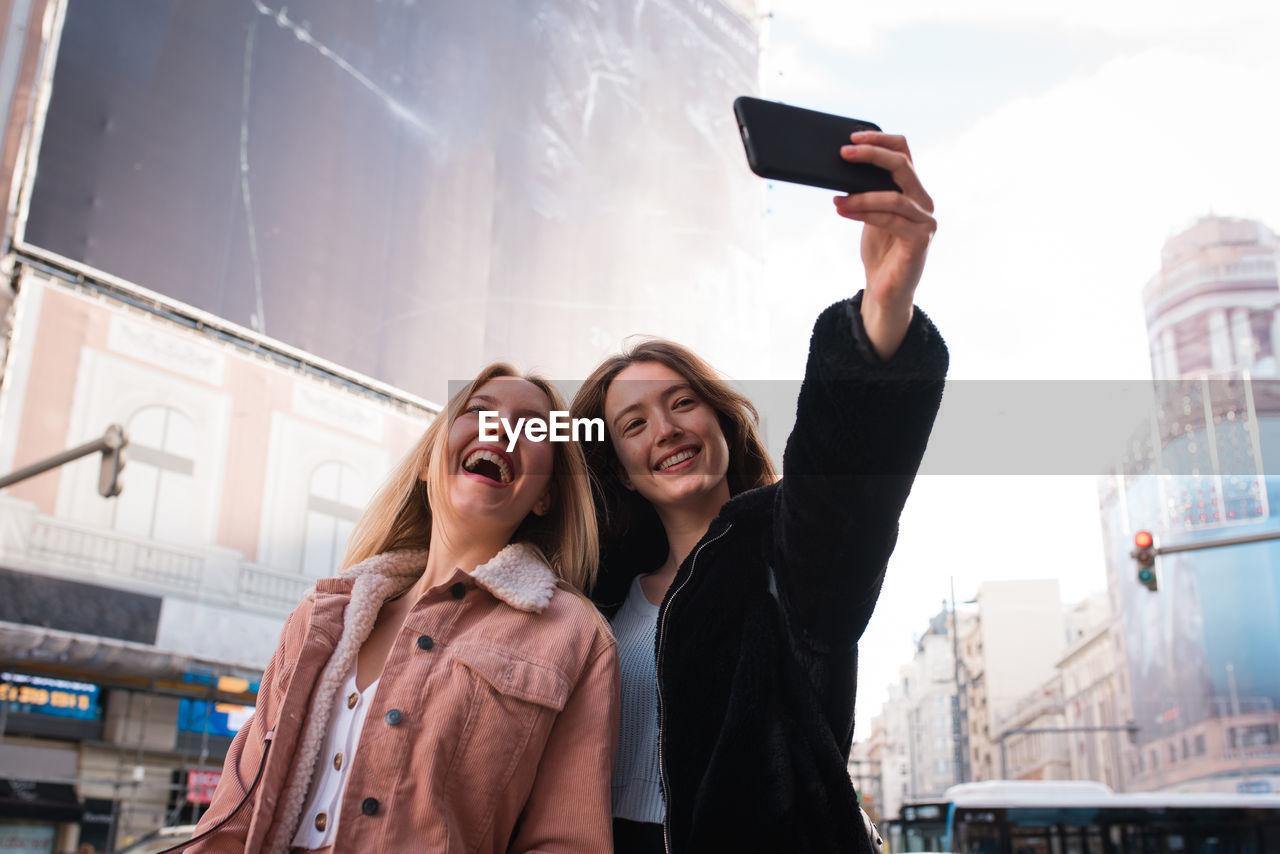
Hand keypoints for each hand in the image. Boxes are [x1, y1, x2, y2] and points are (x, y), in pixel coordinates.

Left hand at [833, 131, 935, 358]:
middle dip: (871, 156)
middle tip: (843, 153)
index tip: (852, 136)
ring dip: (861, 195)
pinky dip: (865, 213)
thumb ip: (865, 190)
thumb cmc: (878, 251)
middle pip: (903, 165)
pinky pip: (892, 220)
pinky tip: (843, 210)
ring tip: (837, 198)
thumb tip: (840, 165)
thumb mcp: (869, 213)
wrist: (885, 290)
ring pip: (894, 196)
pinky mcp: (920, 240)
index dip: (880, 140)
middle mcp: (924, 201)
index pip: (904, 152)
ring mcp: (925, 221)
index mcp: (913, 190)